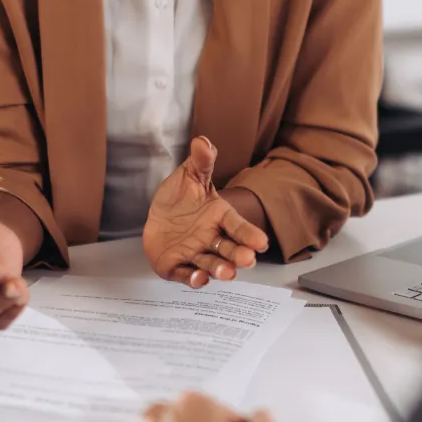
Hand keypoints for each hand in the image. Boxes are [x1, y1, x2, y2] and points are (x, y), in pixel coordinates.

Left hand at [143, 137, 268, 287]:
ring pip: (211, 264)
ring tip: (228, 273)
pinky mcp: (177, 266)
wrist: (159, 214)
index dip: (249, 234)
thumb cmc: (181, 197)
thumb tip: (203, 141)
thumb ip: (201, 161)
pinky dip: (192, 279)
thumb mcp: (190, 175)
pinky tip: (199, 279)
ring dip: (220, 269)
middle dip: (239, 255)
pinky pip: (186, 274)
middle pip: (228, 248)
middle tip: (248, 259)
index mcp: (219, 216)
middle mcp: (211, 237)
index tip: (261, 242)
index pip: (237, 226)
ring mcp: (195, 253)